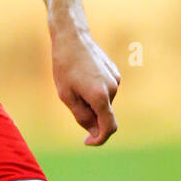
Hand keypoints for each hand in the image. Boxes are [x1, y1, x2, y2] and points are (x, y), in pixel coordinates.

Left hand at [51, 27, 119, 146]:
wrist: (72, 38)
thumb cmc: (64, 67)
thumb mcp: (67, 96)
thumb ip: (82, 116)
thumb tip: (94, 132)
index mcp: (100, 97)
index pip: (109, 128)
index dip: (99, 139)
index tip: (87, 141)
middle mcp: (113, 89)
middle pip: (105, 115)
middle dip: (91, 116)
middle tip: (72, 100)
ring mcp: (116, 80)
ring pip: (105, 103)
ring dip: (92, 102)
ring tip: (75, 84)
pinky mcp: (115, 73)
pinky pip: (106, 91)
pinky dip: (96, 92)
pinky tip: (83, 77)